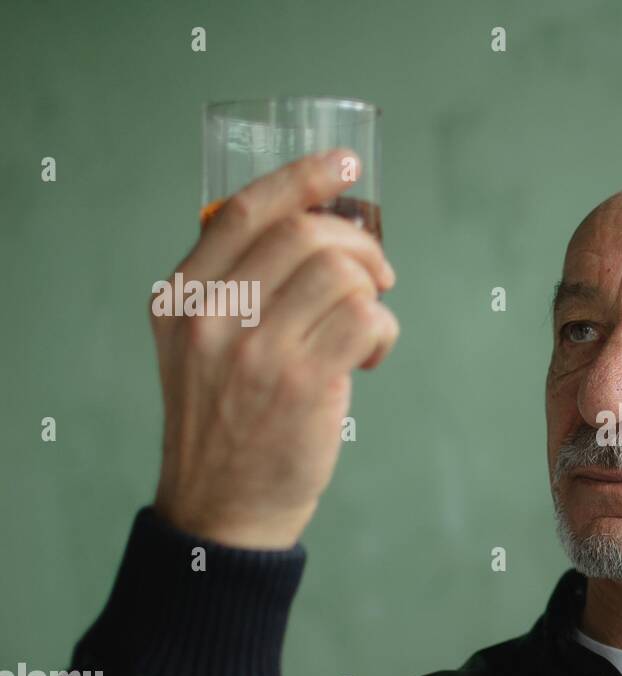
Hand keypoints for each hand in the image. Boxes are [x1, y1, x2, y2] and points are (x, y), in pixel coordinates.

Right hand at [151, 149, 397, 548]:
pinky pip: (368, 318)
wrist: (222, 509)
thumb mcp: (197, 348)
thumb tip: (315, 231)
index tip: (343, 164)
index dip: (301, 177)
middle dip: (360, 244)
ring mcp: (258, 349)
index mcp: (181, 297)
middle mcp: (213, 316)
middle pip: (306, 234)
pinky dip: (384, 330)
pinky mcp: (305, 383)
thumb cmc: (226, 422)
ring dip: (374, 293)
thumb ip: (233, 289)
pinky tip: (371, 356)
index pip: (244, 210)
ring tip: (366, 327)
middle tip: (377, 274)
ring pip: (344, 273)